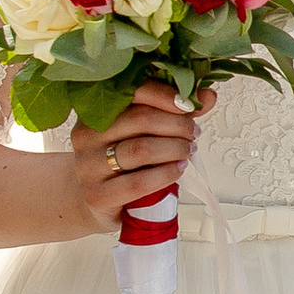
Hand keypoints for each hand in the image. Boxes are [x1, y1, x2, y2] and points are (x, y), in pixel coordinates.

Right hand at [69, 84, 198, 234]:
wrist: (97, 201)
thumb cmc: (125, 162)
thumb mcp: (146, 133)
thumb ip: (175, 113)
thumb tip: (207, 95)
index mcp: (95, 109)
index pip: (132, 91)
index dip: (166, 95)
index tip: (190, 105)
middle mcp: (86, 134)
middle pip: (140, 119)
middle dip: (177, 125)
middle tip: (194, 133)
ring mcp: (88, 165)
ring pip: (141, 149)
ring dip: (175, 148)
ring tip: (188, 151)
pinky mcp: (96, 194)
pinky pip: (138, 182)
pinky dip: (166, 174)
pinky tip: (179, 169)